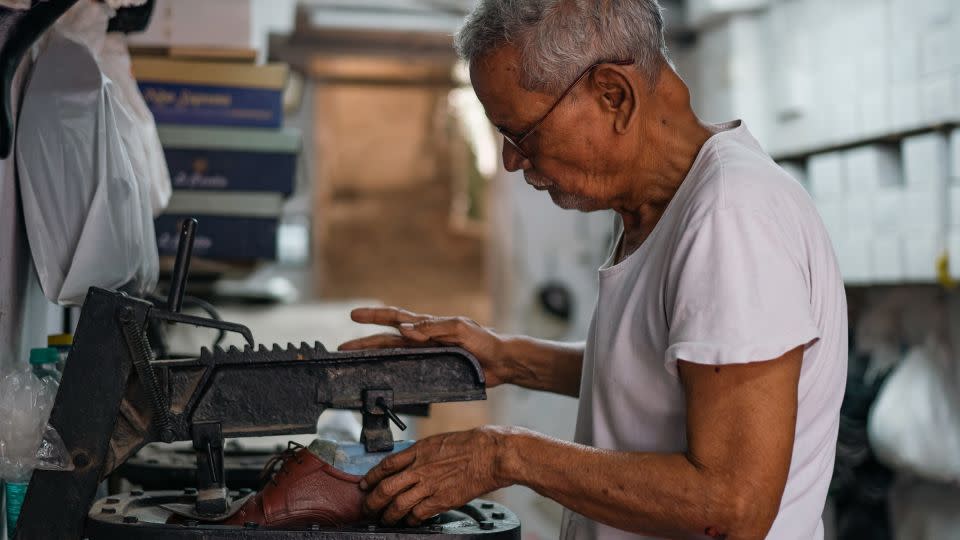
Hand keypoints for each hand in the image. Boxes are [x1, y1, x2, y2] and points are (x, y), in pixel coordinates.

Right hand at [338, 307, 512, 386]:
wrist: (502, 362)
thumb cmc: (485, 341)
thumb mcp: (461, 329)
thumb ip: (434, 328)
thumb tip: (405, 329)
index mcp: (428, 326)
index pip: (396, 318)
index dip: (375, 316)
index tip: (354, 315)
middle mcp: (423, 340)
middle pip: (388, 340)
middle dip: (365, 343)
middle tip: (342, 348)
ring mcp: (427, 357)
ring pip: (394, 358)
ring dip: (375, 361)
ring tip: (356, 365)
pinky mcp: (435, 373)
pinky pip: (409, 375)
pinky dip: (394, 379)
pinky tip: (384, 384)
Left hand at [361, 426, 513, 525]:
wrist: (489, 453)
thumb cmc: (470, 445)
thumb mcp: (438, 441)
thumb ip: (421, 453)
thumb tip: (410, 462)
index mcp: (418, 451)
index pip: (386, 465)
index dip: (372, 477)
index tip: (365, 484)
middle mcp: (420, 469)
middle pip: (386, 488)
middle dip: (373, 501)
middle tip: (368, 508)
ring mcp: (429, 485)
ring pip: (398, 505)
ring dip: (389, 515)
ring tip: (385, 520)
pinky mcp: (441, 499)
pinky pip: (418, 514)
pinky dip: (411, 520)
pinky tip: (410, 522)